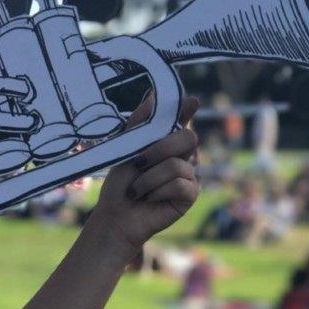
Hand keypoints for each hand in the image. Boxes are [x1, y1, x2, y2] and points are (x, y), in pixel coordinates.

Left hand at [89, 94, 200, 254]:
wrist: (116, 214)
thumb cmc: (121, 183)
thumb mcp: (126, 149)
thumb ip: (140, 124)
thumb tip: (152, 95)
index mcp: (168, 141)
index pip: (183, 120)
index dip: (188, 109)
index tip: (192, 102)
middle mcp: (183, 155)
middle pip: (188, 138)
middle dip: (161, 148)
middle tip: (139, 162)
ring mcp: (189, 174)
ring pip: (177, 165)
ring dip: (149, 178)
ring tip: (138, 190)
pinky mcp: (190, 195)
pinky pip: (179, 184)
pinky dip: (157, 191)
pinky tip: (149, 199)